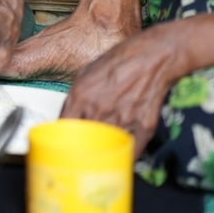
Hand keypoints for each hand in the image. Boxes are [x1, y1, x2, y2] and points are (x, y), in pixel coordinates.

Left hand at [62, 24, 180, 156]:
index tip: (64, 140)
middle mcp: (99, 109)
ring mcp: (122, 119)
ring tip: (102, 150)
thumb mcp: (85, 73)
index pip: (64, 126)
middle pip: (84, 140)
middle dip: (82, 145)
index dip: (63, 135)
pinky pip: (132, 150)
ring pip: (107, 146)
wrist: (151, 57)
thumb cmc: (118, 61)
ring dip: (104, 149)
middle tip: (82, 148)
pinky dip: (126, 155)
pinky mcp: (144, 126)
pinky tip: (121, 155)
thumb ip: (74, 96)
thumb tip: (68, 116)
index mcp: (81, 95)